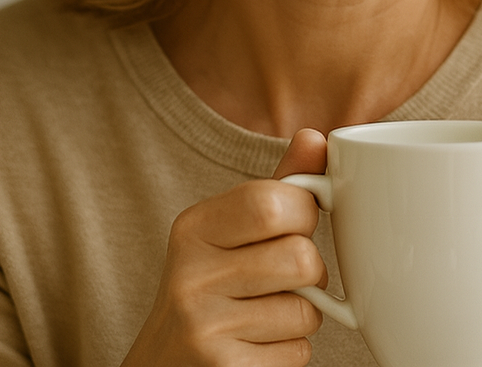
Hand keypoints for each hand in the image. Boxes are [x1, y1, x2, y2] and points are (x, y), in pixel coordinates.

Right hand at [121, 129, 328, 366]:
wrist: (164, 363)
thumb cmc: (215, 282)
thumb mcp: (234, 228)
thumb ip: (280, 183)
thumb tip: (317, 137)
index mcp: (194, 227)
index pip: (273, 202)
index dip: (305, 211)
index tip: (298, 220)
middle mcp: (190, 276)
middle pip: (299, 257)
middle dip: (311, 266)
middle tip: (291, 271)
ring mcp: (203, 329)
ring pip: (306, 310)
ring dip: (303, 312)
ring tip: (270, 309)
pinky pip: (298, 352)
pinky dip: (293, 348)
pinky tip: (261, 342)